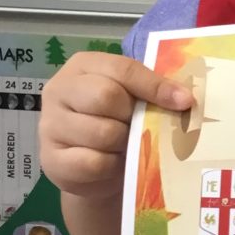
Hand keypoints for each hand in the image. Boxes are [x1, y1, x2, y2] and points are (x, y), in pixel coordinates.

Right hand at [40, 53, 191, 202]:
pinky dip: (112, 166)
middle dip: (132, 117)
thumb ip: (150, 92)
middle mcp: (59, 90)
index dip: (155, 86)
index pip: (122, 69)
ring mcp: (50, 125)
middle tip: (139, 128)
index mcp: (82, 66)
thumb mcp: (130, 100)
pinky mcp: (51, 159)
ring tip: (126, 146)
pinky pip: (93, 162)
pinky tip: (113, 163)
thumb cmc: (114, 123)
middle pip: (106, 97)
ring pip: (102, 133)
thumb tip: (184, 99)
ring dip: (124, 144)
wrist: (90, 168)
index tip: (184, 102)